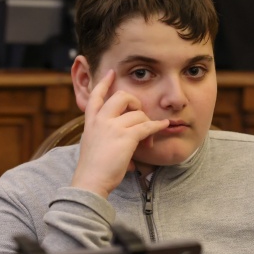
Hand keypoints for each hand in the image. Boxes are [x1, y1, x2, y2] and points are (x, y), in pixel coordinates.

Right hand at [71, 70, 169, 197]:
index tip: (112, 72)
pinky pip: (146, 126)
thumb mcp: (92, 144)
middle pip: (121, 96)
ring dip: (146, 125)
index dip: (104, 82)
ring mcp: (112, 127)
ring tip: (146, 142)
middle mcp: (101, 120)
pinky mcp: (125, 137)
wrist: (90, 181)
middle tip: (139, 115)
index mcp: (90, 121)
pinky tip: (163, 126)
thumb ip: (105, 134)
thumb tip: (128, 139)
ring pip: (138, 114)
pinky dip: (157, 126)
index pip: (96, 95)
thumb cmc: (93, 169)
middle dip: (135, 102)